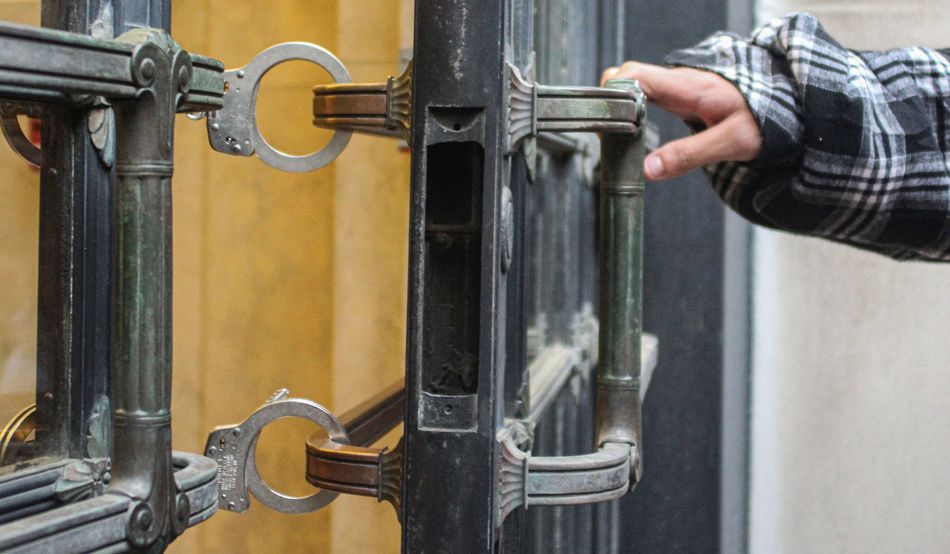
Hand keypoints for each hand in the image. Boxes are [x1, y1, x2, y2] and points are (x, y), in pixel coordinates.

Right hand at [601, 62, 760, 180]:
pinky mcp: (682, 94)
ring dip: (621, 103)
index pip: (636, 75)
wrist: (787, 110)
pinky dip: (634, 106)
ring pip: (636, 83)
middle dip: (611, 99)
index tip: (609, 121)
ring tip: (617, 134)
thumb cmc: (764, 123)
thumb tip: (648, 169)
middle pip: (629, 75)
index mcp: (689, 87)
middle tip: (608, 131)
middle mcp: (681, 81)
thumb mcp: (729, 144)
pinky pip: (648, 92)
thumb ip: (687, 156)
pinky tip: (634, 129)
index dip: (613, 93)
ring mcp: (680, 85)